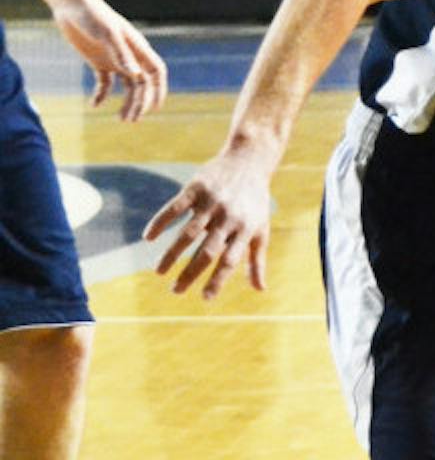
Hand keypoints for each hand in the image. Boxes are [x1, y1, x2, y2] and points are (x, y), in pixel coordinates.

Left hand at [53, 0, 167, 121]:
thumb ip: (122, 54)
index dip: (159, 90)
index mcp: (138, 48)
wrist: (71, 5)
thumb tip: (135, 76)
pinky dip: (102, 94)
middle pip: (142, 83)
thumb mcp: (107, 35)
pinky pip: (105, 82)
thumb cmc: (93, 16)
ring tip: (121, 119)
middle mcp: (130, 55)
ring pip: (127, 85)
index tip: (154, 108)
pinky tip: (94, 105)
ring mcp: (115, 58)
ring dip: (127, 102)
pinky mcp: (98, 60)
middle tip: (131, 120)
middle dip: (140, 102)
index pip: (156, 72)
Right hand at [141, 149, 274, 297]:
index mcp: (245, 229)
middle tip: (176, 291)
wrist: (249, 160)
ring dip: (172, 254)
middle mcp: (228, 217)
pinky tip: (148, 238)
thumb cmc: (255, 200)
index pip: (230, 260)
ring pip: (188, 232)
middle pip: (208, 250)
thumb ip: (257, 260)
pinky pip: (174, 207)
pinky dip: (160, 222)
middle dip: (191, 273)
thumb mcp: (261, 228)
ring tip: (160, 272)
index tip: (205, 298)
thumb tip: (260, 289)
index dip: (218, 280)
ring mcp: (212, 202)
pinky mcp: (196, 188)